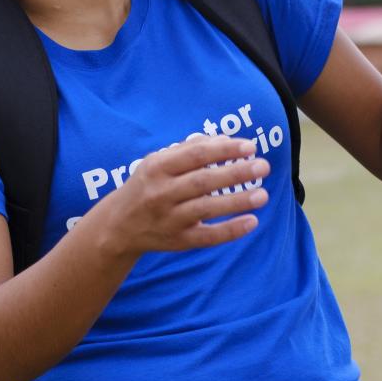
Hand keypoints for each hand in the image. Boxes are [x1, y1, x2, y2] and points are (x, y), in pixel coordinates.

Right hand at [94, 137, 269, 254]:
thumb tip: (226, 140)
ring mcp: (169, 218)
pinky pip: (207, 237)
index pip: (196, 155)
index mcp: (158, 168)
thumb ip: (190, 149)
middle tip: (263, 166)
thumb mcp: (158, 162)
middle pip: (203, 181)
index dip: (224, 149)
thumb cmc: (147, 185)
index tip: (250, 146)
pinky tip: (252, 221)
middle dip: (236, 173)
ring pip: (207, 208)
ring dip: (237, 201)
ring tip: (263, 195)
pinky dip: (230, 230)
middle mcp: (162, 192)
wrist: (118, 226)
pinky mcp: (178, 241)